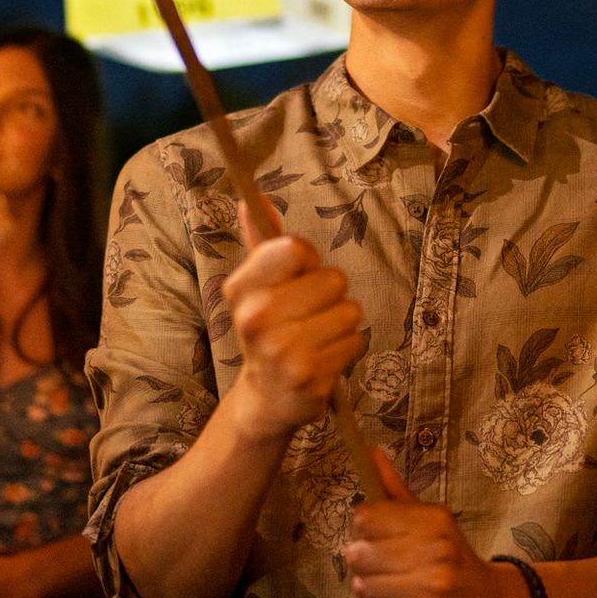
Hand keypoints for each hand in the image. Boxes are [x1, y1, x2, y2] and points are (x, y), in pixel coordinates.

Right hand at [223, 202, 363, 440]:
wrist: (265, 398)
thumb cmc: (268, 331)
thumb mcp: (257, 287)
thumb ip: (262, 242)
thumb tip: (253, 199)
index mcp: (241, 288)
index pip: (295, 248)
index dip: (308, 260)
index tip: (297, 278)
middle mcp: (256, 318)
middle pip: (333, 279)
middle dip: (330, 295)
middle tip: (308, 315)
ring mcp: (282, 350)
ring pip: (350, 311)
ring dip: (341, 323)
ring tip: (317, 337)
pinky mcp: (310, 376)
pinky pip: (355, 341)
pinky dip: (346, 348)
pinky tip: (323, 358)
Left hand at [346, 450, 532, 597]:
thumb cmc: (452, 557)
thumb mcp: (431, 520)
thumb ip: (395, 491)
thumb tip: (370, 452)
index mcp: (433, 519)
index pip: (364, 517)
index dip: (361, 529)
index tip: (374, 536)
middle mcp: (435, 549)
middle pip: (358, 553)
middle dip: (363, 562)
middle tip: (382, 566)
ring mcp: (434, 586)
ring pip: (363, 586)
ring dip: (371, 589)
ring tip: (392, 587)